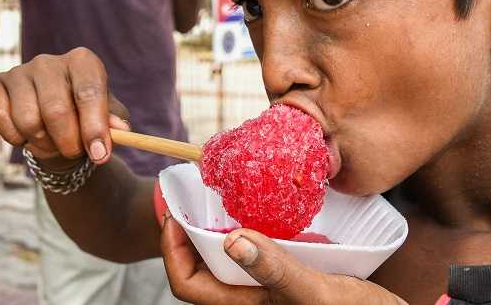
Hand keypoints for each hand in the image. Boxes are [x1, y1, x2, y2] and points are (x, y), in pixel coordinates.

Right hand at [0, 47, 130, 168]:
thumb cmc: (85, 117)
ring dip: (42, 144)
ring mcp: (21, 70)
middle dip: (67, 142)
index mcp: (82, 62)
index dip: (94, 127)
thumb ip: (114, 123)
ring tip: (51, 143)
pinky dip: (15, 138)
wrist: (53, 119)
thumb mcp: (107, 119)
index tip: (99, 154)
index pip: (89, 92)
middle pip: (56, 110)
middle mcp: (49, 61)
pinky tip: (27, 137)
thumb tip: (119, 130)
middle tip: (73, 152)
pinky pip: (1, 118)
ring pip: (28, 120)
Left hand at [161, 212, 406, 304]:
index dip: (172, 250)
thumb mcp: (319, 292)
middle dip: (190, 233)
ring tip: (216, 198)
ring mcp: (264, 291)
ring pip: (224, 260)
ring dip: (215, 230)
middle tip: (189, 197)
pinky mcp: (281, 279)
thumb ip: (275, 268)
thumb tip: (229, 240)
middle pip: (200, 269)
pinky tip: (255, 210)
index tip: (173, 214)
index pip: (187, 285)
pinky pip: (251, 254)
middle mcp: (248, 301)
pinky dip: (245, 231)